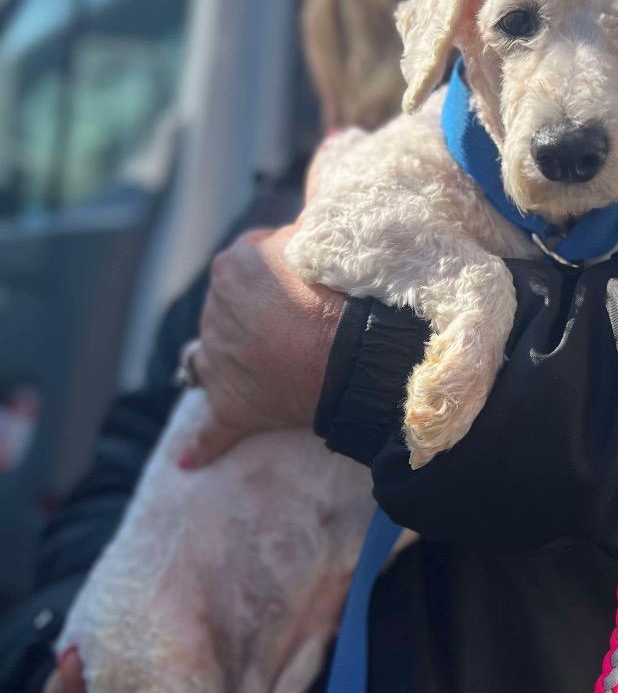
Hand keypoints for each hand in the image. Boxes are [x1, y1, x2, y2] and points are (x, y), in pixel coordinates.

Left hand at [180, 225, 344, 466]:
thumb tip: (294, 231)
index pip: (251, 257)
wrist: (354, 351)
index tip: (309, 280)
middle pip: (232, 307)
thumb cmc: (342, 293)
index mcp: (232, 266)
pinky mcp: (231, 406)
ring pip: (217, 354)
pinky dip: (202, 445)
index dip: (282, 269)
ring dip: (236, 358)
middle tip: (302, 321)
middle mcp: (214, 310)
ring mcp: (218, 359)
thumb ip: (297, 234)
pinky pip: (212, 429)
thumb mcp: (316, 241)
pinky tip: (189, 462)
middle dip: (258, 313)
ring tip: (270, 365)